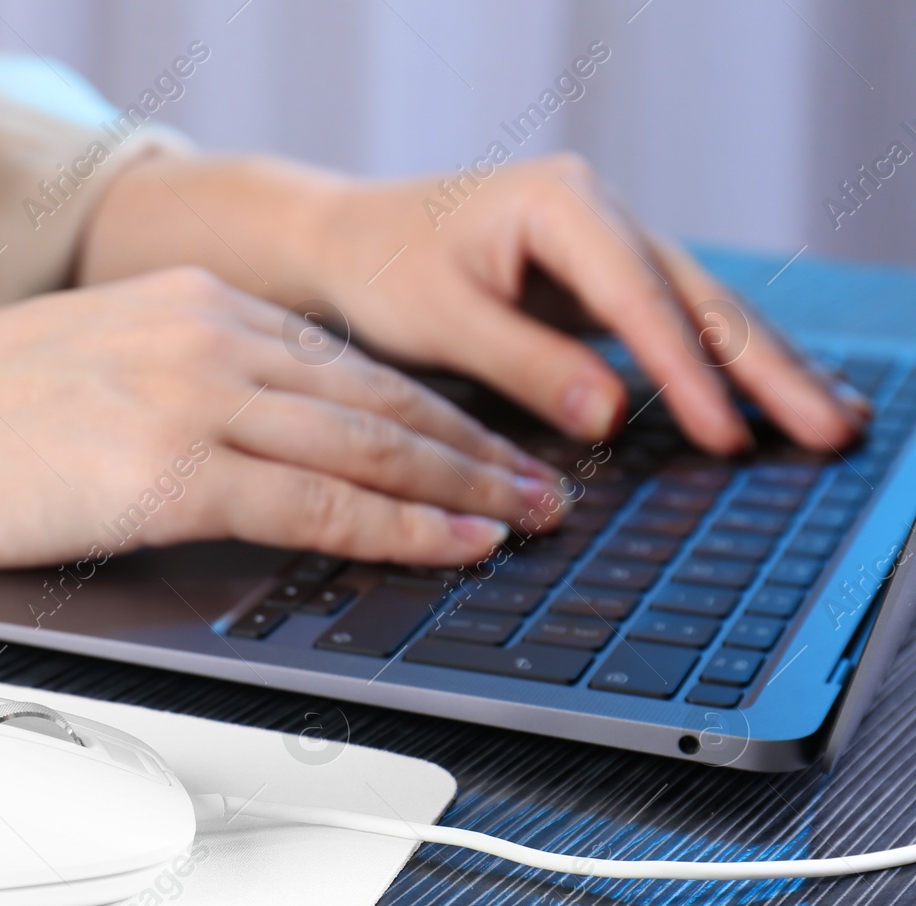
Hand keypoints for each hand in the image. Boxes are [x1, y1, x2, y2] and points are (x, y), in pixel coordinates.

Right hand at [0, 269, 571, 567]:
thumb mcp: (86, 362)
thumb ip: (171, 384)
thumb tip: (229, 438)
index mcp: (191, 303)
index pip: (341, 360)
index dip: (425, 407)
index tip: (477, 437)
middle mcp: (210, 335)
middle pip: (378, 397)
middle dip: (474, 446)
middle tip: (543, 481)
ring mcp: (197, 400)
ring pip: (370, 447)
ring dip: (464, 489)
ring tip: (528, 520)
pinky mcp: (174, 472)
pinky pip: (319, 506)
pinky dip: (401, 530)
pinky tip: (454, 546)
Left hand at [80, 152, 869, 454]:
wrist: (347, 241)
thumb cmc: (381, 269)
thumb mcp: (440, 319)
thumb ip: (524, 362)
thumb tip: (609, 414)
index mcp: (559, 202)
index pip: (637, 296)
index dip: (685, 370)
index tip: (725, 432)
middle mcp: (597, 211)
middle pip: (697, 295)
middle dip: (767, 366)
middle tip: (830, 427)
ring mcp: (606, 244)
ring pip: (700, 308)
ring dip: (763, 368)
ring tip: (829, 420)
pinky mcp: (600, 281)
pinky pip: (673, 323)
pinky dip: (721, 364)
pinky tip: (769, 399)